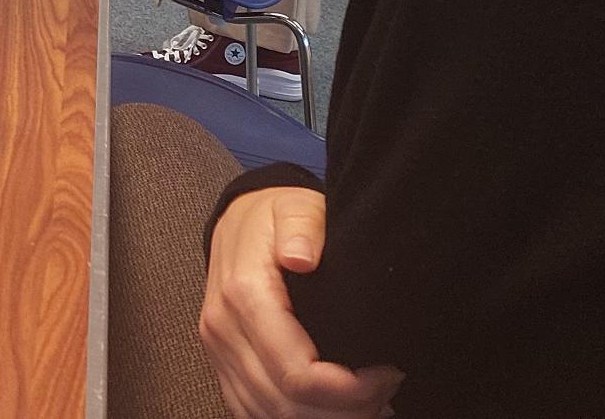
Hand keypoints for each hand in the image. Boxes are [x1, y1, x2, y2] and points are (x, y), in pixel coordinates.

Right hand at [200, 188, 402, 418]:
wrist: (236, 220)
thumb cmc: (273, 216)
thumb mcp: (295, 206)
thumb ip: (301, 225)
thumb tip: (301, 257)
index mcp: (244, 295)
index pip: (298, 374)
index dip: (351, 390)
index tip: (387, 372)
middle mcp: (223, 328)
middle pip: (288, 404)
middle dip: (346, 410)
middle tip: (385, 391)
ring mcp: (218, 350)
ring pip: (271, 415)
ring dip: (323, 418)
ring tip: (366, 401)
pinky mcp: (221, 363)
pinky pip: (251, 412)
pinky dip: (294, 418)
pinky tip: (330, 408)